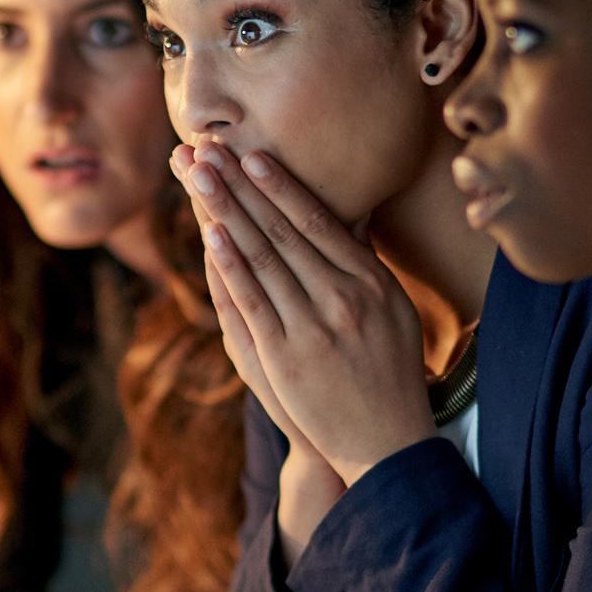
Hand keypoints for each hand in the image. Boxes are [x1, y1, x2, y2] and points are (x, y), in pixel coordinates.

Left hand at [175, 141, 435, 485]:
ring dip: (226, 210)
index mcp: (371, 281)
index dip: (281, 185)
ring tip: (198, 175)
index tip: (252, 152)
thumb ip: (367, 262)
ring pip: (262, 256)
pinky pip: (251, 300)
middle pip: (282, 229)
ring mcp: (313, 326)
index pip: (318, 221)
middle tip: (208, 148)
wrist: (388, 442)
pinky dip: (230, 264)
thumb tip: (351, 214)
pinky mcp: (286, 356)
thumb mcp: (394, 310)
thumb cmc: (390, 371)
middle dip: (241, 185)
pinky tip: (211, 232)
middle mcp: (344, 297)